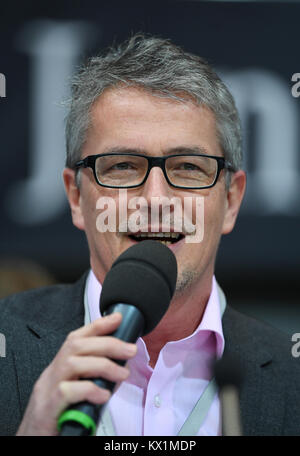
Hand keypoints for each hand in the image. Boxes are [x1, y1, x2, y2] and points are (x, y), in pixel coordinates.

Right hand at [16, 313, 136, 435]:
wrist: (32, 443)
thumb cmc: (58, 421)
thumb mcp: (76, 395)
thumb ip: (93, 380)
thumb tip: (121, 368)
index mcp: (59, 370)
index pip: (75, 339)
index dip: (97, 325)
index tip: (117, 318)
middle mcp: (51, 375)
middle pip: (76, 346)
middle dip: (107, 343)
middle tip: (130, 349)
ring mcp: (46, 391)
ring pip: (72, 363)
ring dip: (103, 364)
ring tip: (122, 374)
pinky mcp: (47, 410)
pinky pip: (66, 391)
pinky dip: (89, 389)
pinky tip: (103, 395)